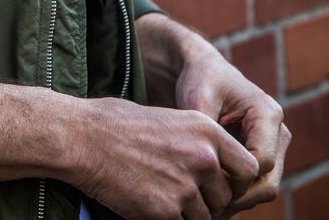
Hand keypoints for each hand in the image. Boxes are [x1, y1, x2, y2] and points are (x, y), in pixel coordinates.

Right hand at [70, 97, 258, 219]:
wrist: (80, 137)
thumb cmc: (114, 124)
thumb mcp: (166, 118)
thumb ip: (196, 140)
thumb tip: (213, 163)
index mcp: (206, 131)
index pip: (248, 167)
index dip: (235, 180)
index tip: (216, 182)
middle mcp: (203, 158)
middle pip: (226, 196)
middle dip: (207, 200)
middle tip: (179, 192)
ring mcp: (186, 186)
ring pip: (205, 216)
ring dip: (187, 212)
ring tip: (157, 194)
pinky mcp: (167, 211)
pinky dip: (166, 218)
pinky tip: (146, 203)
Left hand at [173, 47, 289, 215]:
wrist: (206, 72)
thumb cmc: (201, 81)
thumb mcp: (197, 99)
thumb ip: (206, 132)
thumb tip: (209, 168)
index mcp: (267, 114)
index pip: (261, 162)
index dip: (235, 179)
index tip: (204, 184)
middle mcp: (278, 131)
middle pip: (269, 181)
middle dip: (239, 197)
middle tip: (206, 206)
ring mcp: (274, 145)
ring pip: (265, 187)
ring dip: (238, 199)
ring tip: (206, 205)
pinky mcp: (265, 153)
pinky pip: (257, 182)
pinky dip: (238, 193)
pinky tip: (211, 197)